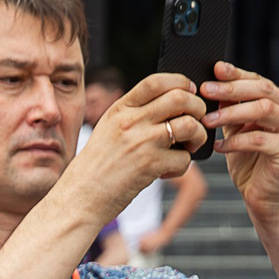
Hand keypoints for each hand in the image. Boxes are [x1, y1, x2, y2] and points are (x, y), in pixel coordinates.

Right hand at [51, 75, 205, 232]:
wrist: (81, 196)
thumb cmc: (98, 165)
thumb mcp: (109, 129)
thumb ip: (134, 115)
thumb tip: (174, 105)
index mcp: (120, 109)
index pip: (156, 81)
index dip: (180, 82)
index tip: (189, 91)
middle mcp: (131, 121)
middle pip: (180, 98)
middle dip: (197, 108)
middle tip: (196, 121)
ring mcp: (141, 142)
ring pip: (189, 124)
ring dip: (198, 135)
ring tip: (189, 145)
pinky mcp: (150, 165)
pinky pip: (184, 158)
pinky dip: (183, 166)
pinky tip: (168, 171)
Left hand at [204, 61, 278, 229]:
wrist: (267, 201)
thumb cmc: (252, 167)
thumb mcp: (238, 132)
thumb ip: (231, 111)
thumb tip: (213, 87)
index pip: (260, 82)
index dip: (237, 74)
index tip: (215, 69)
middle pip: (263, 90)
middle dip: (232, 89)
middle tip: (206, 89)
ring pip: (263, 110)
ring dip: (231, 113)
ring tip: (207, 120)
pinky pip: (260, 139)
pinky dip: (236, 142)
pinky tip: (219, 147)